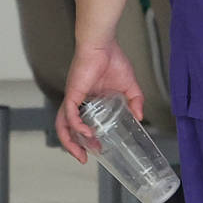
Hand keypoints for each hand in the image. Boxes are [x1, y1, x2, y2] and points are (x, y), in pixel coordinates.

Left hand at [56, 40, 142, 162]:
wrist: (103, 45)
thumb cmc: (112, 59)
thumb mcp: (129, 86)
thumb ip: (135, 101)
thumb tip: (139, 117)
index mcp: (88, 100)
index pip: (80, 123)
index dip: (84, 138)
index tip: (95, 149)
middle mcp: (78, 101)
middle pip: (67, 128)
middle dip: (73, 146)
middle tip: (85, 158)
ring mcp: (73, 97)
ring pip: (63, 124)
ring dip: (69, 141)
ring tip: (81, 153)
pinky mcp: (73, 93)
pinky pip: (70, 114)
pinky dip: (76, 126)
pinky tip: (86, 133)